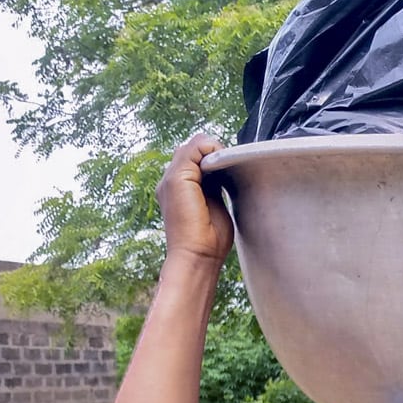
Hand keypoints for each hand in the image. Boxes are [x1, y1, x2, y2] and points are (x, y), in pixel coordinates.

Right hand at [155, 133, 234, 266]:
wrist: (197, 257)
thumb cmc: (208, 241)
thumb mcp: (214, 204)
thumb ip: (214, 185)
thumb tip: (223, 169)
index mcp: (177, 187)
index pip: (195, 157)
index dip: (215, 158)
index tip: (232, 170)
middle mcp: (170, 180)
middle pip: (194, 147)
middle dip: (216, 152)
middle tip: (232, 168)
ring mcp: (171, 178)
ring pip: (195, 144)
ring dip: (216, 151)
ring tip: (228, 168)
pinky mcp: (177, 178)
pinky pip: (195, 148)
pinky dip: (213, 149)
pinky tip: (223, 165)